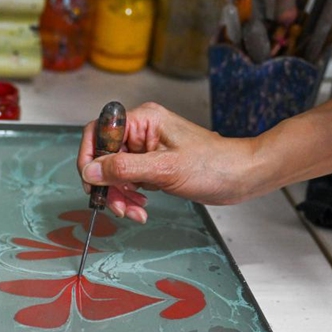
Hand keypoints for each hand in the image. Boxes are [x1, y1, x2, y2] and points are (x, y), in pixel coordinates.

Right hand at [77, 102, 252, 222]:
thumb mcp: (164, 169)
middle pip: (104, 156)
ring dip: (119, 195)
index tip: (90, 181)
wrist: (241, 177)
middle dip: (108, 185)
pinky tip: (141, 206)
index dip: (89, 157)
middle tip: (116, 206)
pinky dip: (129, 196)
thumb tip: (90, 170)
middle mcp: (141, 131)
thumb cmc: (214, 165)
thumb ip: (123, 169)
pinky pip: (128, 180)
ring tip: (133, 211)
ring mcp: (145, 149)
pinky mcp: (151, 165)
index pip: (98, 131)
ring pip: (114, 172)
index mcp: (143, 120)